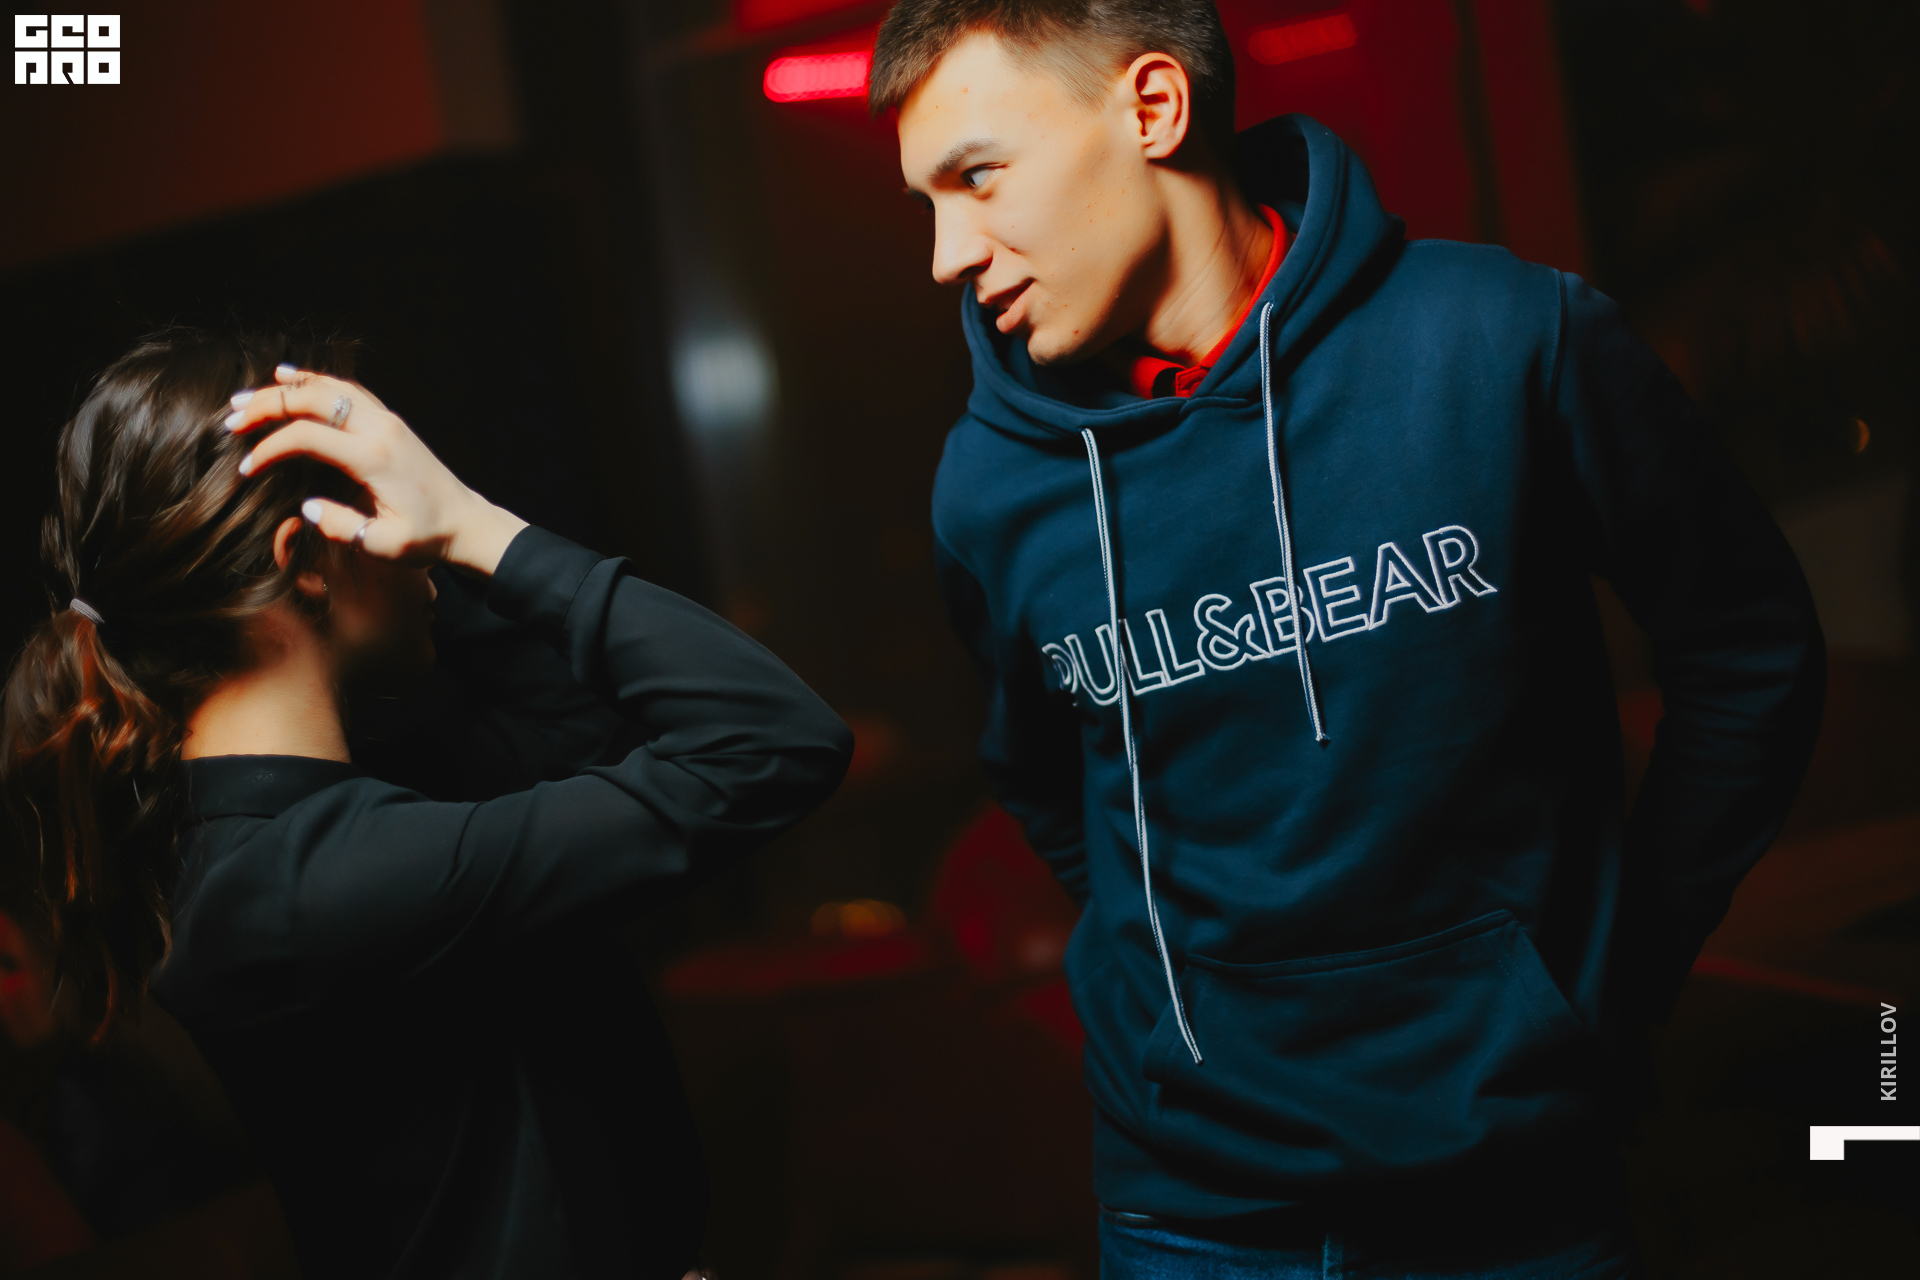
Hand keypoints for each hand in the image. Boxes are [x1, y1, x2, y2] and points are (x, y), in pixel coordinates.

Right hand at [225, 364, 526, 574]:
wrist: (466, 522)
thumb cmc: (427, 538)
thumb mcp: (386, 545)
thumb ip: (343, 527)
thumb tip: (307, 508)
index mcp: (376, 458)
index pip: (308, 436)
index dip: (271, 448)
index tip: (247, 468)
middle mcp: (381, 429)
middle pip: (314, 399)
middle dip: (267, 405)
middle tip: (232, 419)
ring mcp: (387, 420)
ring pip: (330, 387)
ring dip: (285, 388)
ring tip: (246, 398)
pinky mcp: (390, 421)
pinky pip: (347, 390)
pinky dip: (315, 381)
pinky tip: (289, 377)